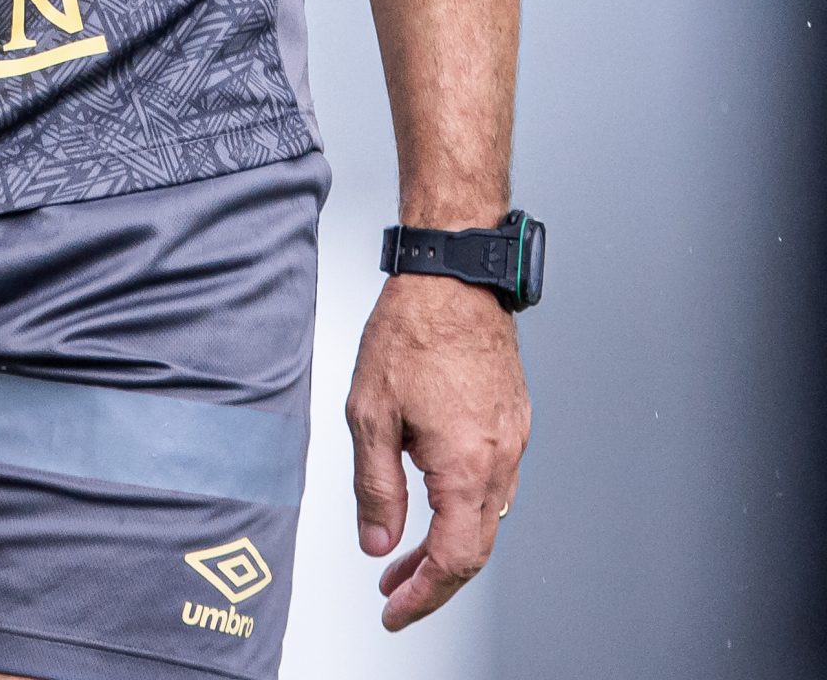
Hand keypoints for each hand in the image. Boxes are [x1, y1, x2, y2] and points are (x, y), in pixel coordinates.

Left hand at [345, 273, 529, 629]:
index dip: (423, 595)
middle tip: (395, 588)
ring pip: (487, 516)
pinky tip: (436, 496)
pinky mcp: (513, 419)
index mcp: (466, 466)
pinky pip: (495, 480)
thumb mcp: (370, 412)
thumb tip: (379, 542)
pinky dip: (465, 504)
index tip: (395, 608)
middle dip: (433, 578)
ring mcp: (513, 439)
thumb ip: (375, 487)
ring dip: (449, 540)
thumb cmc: (412, 330)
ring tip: (407, 547)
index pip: (454, 560)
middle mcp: (500, 459)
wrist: (452, 276)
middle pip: (475, 547)